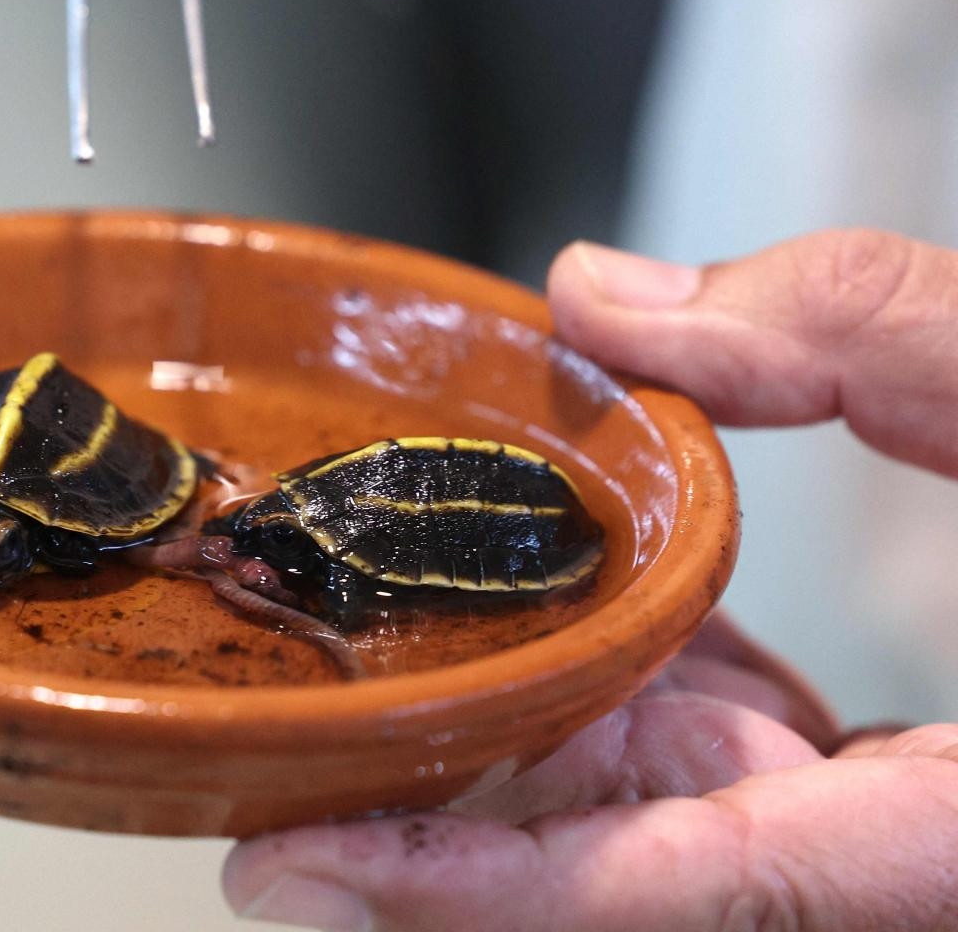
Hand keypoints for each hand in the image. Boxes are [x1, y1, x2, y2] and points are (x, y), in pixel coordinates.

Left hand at [225, 229, 957, 929]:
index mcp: (951, 838)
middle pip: (628, 853)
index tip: (288, 866)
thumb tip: (604, 302)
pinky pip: (741, 764)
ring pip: (673, 811)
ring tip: (382, 662)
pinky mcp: (916, 793)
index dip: (454, 887)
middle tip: (284, 738)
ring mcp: (910, 835)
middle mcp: (917, 867)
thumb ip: (850, 331)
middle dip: (451, 796)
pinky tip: (580, 613)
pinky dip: (649, 693)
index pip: (660, 888)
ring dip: (538, 732)